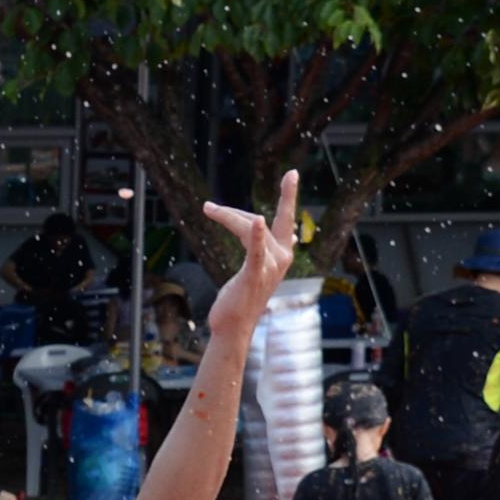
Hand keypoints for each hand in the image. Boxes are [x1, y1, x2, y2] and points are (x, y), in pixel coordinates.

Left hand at [201, 169, 303, 346]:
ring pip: (249, 229)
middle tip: (209, 207)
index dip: (287, 196)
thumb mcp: (253, 268)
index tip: (292, 173)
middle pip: (259, 222)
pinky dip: (256, 235)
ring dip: (227, 217)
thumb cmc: (240, 298)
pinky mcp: (254, 275)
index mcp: (281, 255)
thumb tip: (278, 233)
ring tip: (207, 208)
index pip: (284, 219)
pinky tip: (257, 220)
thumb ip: (260, 248)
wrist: (233, 326)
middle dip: (240, 211)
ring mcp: (270, 267)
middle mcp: (281, 258)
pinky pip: (256, 251)